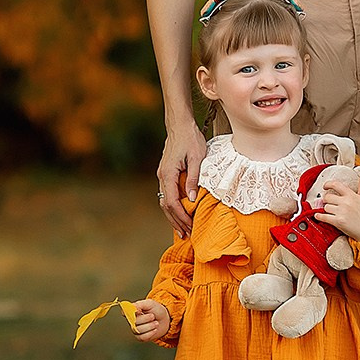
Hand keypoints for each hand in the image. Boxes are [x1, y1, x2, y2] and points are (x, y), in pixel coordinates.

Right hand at [133, 299, 171, 341]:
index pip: (125, 312)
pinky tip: (154, 330)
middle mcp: (133, 321)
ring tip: (156, 323)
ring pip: (138, 330)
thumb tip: (132, 307)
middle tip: (153, 316)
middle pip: (134, 322)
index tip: (139, 311)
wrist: (166, 320)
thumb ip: (140, 304)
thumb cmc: (157, 310)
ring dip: (150, 326)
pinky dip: (150, 333)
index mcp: (133, 311)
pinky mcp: (141, 337)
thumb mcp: (150, 303)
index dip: (130, 313)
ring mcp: (136, 330)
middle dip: (146, 319)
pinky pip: (142, 337)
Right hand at [157, 119, 206, 234]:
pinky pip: (167, 194)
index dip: (181, 216)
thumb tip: (192, 199)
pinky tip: (180, 213)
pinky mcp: (166, 173)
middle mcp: (162, 176)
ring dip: (173, 216)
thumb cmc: (190, 139)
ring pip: (165, 201)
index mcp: (168, 174)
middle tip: (187, 234)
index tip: (190, 226)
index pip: (172, 202)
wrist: (180, 124)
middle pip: (166, 205)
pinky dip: (173, 206)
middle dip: (176, 221)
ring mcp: (162, 175)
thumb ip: (194, 179)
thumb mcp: (197, 158)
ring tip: (182, 229)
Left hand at [314, 169, 359, 242]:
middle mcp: (346, 202)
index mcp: (351, 195)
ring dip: (326, 210)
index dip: (328, 184)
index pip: (336, 185)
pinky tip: (318, 215)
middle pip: (328, 197)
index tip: (325, 186)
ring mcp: (342, 212)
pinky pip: (323, 216)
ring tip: (331, 212)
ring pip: (326, 207)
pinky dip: (318, 216)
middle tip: (329, 203)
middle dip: (327, 200)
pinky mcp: (338, 221)